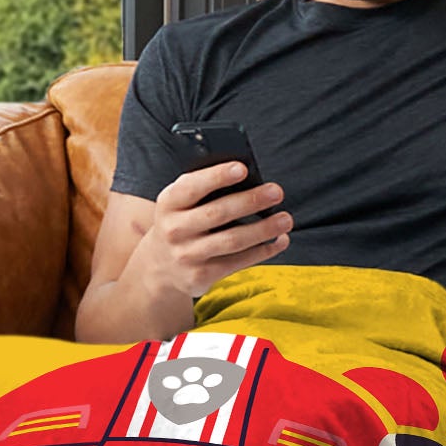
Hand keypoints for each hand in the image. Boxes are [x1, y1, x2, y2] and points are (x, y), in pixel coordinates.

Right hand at [130, 164, 290, 301]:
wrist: (160, 265)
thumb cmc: (182, 221)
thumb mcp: (181, 202)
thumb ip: (205, 188)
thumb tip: (249, 180)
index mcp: (168, 203)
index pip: (192, 187)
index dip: (217, 176)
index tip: (243, 168)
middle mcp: (173, 230)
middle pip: (218, 213)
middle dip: (250, 201)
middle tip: (276, 192)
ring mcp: (186, 256)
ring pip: (232, 241)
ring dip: (263, 229)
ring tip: (285, 219)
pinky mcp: (200, 277)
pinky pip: (237, 262)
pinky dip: (262, 251)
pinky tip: (279, 241)